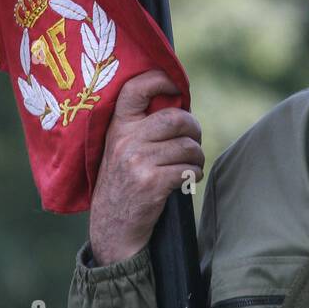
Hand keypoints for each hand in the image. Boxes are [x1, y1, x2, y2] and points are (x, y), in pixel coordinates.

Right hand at [88, 69, 203, 265]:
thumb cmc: (124, 184)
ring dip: (196, 157)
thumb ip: (141, 128)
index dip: (161, 79)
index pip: (136, 89)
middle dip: (194, 129)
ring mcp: (137, 161)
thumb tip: (180, 103)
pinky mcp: (151, 183)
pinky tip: (184, 181)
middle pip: (176, 118)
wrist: (112, 228)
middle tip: (193, 140)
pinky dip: (193, 175)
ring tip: (189, 165)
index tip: (176, 86)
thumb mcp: (120, 150)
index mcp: (118, 127)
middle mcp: (125, 140)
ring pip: (188, 146)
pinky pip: (188, 169)